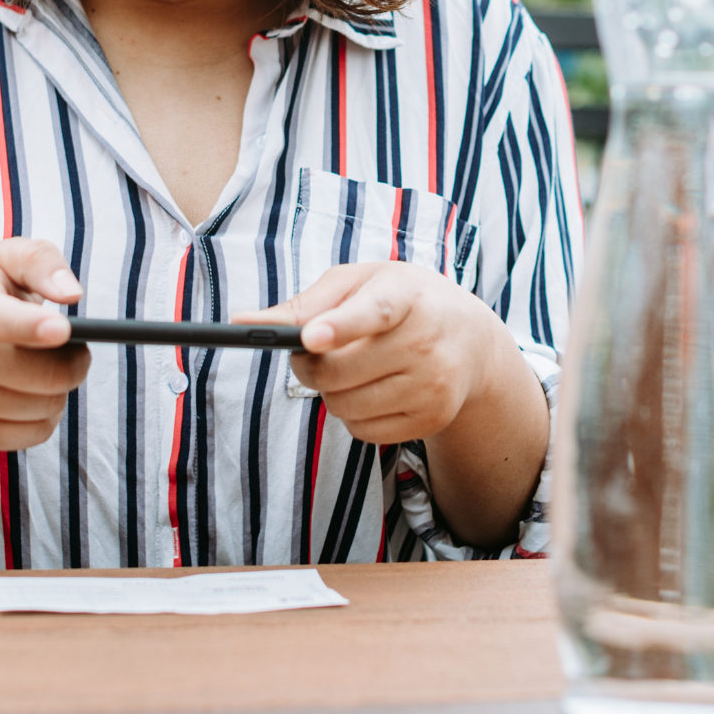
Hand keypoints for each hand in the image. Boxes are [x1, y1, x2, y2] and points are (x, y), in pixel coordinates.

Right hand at [0, 238, 90, 450]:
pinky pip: (37, 433)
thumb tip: (71, 293)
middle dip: (75, 360)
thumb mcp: (0, 257)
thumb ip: (40, 261)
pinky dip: (48, 413)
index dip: (29, 326)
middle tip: (74, 345)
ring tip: (46, 364)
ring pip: (47, 406)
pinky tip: (32, 391)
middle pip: (44, 374)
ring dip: (61, 387)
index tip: (62, 329)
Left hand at [233, 262, 502, 443]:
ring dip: (329, 392)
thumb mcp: (362, 282)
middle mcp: (427, 343)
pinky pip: (363, 431)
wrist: (471, 342)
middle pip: (339, 372)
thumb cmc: (402, 301)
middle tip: (308, 350)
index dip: (341, 326)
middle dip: (309, 365)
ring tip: (347, 367)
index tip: (309, 338)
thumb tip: (242, 321)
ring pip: (345, 406)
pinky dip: (352, 414)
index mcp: (408, 296)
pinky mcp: (431, 420)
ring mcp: (433, 386)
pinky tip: (369, 389)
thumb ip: (307, 301)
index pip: (375, 312)